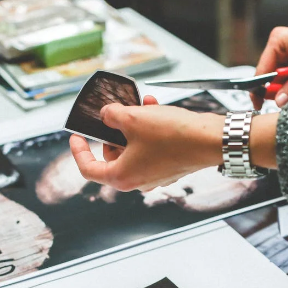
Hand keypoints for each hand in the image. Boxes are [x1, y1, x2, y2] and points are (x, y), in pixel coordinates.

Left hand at [70, 95, 223, 192]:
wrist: (210, 140)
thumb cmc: (174, 136)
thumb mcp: (133, 118)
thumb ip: (111, 115)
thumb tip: (107, 115)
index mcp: (122, 177)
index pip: (89, 169)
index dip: (78, 151)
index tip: (77, 137)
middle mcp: (138, 181)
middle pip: (112, 156)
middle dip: (113, 132)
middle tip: (115, 114)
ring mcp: (154, 176)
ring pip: (133, 149)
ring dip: (133, 126)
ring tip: (140, 106)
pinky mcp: (169, 167)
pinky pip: (150, 148)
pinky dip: (149, 131)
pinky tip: (154, 110)